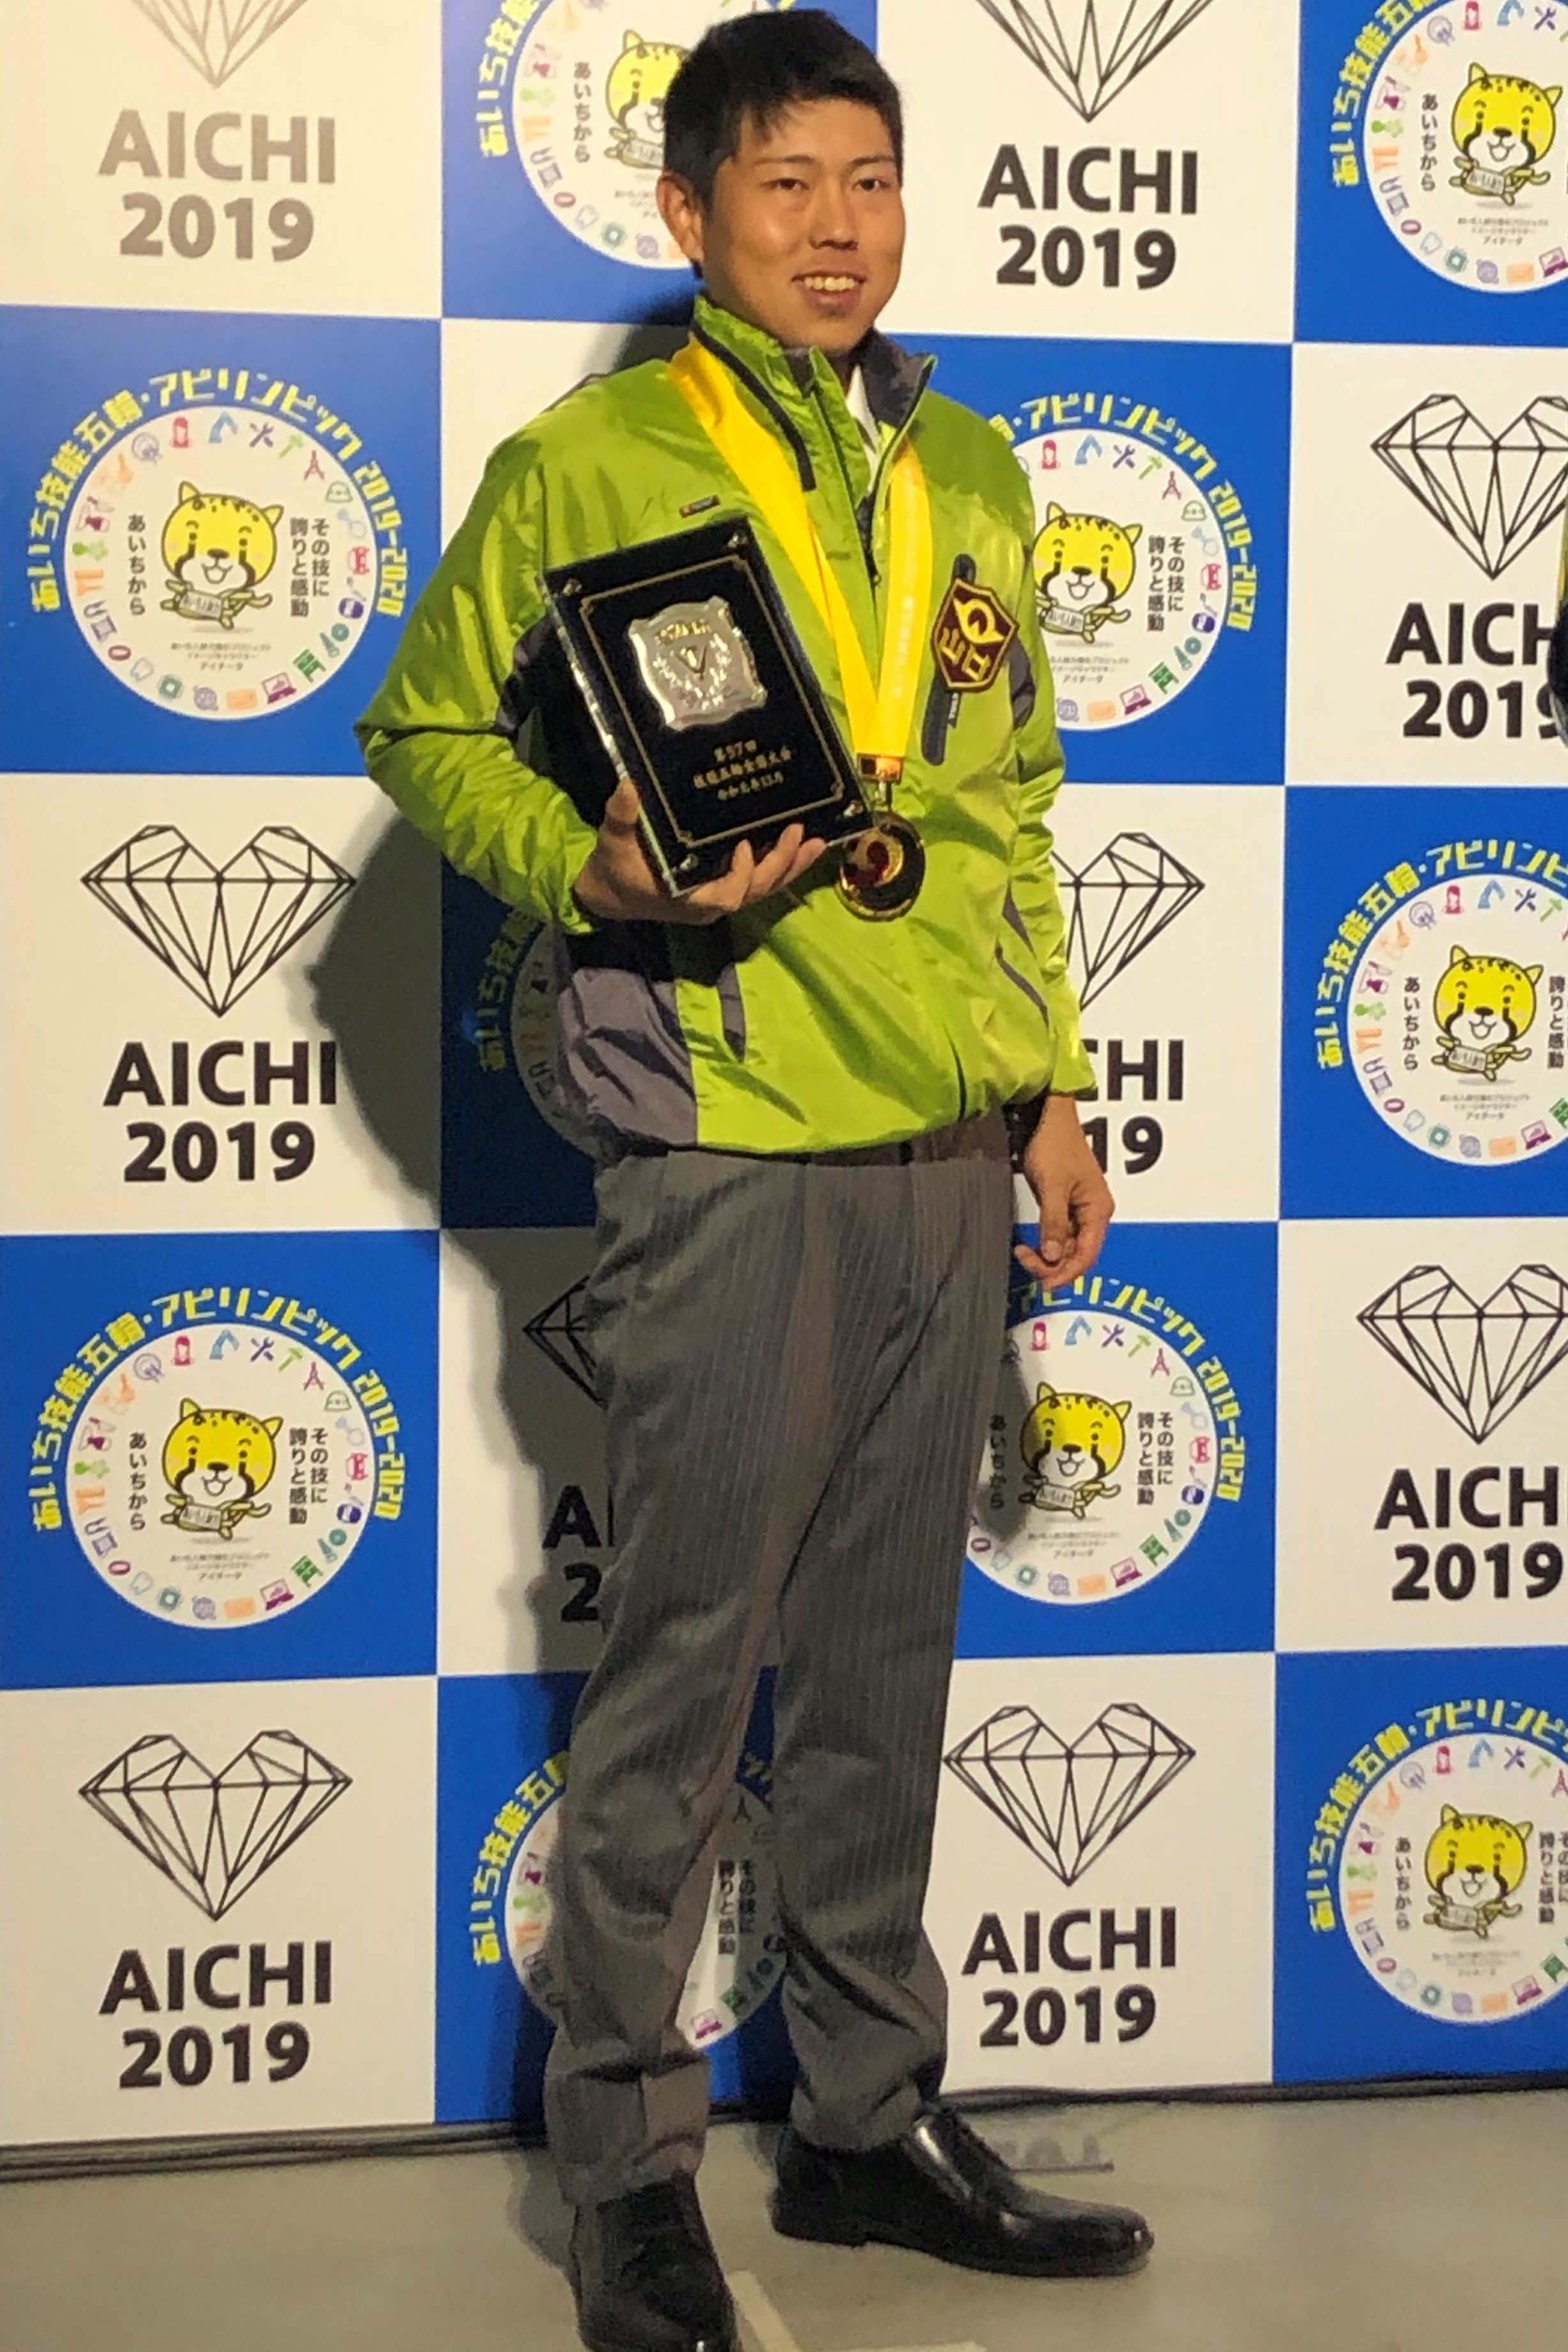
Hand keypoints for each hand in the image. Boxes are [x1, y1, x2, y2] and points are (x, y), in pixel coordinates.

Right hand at [572, 778, 825, 924]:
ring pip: (765, 887)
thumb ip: (621, 815)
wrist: (612, 892)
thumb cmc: (616, 866)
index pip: (727, 896)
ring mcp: (722, 896)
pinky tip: (803, 845)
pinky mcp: (726, 887)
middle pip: (757, 891)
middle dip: (781, 864)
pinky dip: (783, 865)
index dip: (741, 875)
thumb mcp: (613, 840)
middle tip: (799, 832)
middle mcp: (712, 903)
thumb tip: (630, 786)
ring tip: (817, 841)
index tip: (745, 846)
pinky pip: (761, 880)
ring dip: (792, 865)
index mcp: (689, 898)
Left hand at [1014, 1094, 1113, 1291]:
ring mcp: (1080, 1211)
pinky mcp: (1066, 1206)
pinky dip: (1045, 1244)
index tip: (1046, 1285)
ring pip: (1067, 1247)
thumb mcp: (1052, 1185)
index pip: (1087, 1254)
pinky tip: (1029, 1245)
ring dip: (1047, 1256)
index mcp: (1099, 1210)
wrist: (1048, 1117)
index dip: (1067, 1273)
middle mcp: (1094, 1213)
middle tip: (1025, 1261)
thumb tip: (1053, 1256)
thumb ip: (1053, 1222)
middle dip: (1053, 1265)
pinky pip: (1059, 1235)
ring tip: (1023, 1252)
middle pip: (1078, 1254)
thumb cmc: (1055, 1144)